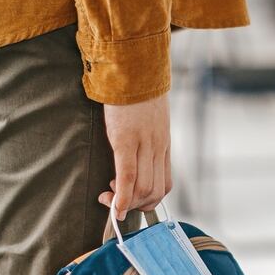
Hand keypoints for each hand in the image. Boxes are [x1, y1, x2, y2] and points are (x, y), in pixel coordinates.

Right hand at [98, 94, 171, 219]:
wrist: (133, 67)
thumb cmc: (136, 91)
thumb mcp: (149, 118)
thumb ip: (146, 137)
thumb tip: (135, 154)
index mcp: (163, 144)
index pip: (164, 185)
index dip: (148, 200)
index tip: (130, 198)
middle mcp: (158, 148)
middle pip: (155, 192)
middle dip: (136, 207)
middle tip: (116, 200)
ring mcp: (144, 145)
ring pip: (144, 189)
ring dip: (127, 202)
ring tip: (110, 195)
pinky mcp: (127, 139)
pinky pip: (128, 175)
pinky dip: (122, 195)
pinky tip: (113, 204)